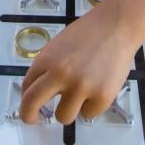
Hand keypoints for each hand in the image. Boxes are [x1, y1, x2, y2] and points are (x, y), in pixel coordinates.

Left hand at [19, 7, 135, 123]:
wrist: (118, 25)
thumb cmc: (88, 33)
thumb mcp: (59, 46)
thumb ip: (48, 67)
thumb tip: (39, 93)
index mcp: (46, 59)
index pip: (26, 88)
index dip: (26, 101)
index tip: (29, 108)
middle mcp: (60, 74)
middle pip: (32, 105)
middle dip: (29, 115)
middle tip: (33, 119)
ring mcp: (82, 87)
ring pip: (63, 117)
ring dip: (69, 110)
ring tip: (82, 94)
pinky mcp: (102, 96)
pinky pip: (89, 114)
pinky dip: (92, 105)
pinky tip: (99, 86)